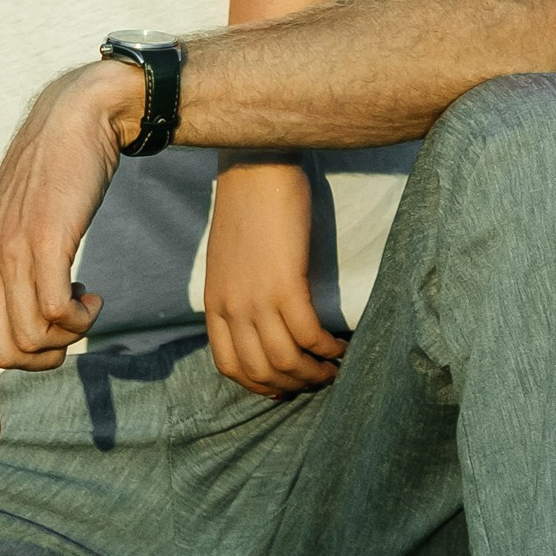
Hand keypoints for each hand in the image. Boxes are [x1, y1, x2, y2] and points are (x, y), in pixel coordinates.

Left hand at [0, 61, 124, 443]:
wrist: (78, 120)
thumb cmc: (58, 181)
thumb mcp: (25, 233)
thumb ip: (15, 277)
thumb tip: (27, 329)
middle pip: (2, 354)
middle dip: (44, 359)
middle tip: (71, 331)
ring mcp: (9, 253)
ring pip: (29, 339)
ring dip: (67, 337)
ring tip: (85, 304)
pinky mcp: (43, 242)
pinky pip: (54, 314)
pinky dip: (80, 318)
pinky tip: (92, 292)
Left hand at [204, 159, 347, 397]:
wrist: (255, 168)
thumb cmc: (248, 207)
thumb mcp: (229, 260)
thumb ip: (238, 293)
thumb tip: (263, 324)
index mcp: (215, 303)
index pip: (230, 366)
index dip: (260, 384)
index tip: (284, 386)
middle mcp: (232, 308)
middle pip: (262, 371)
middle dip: (294, 384)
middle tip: (319, 378)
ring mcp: (257, 299)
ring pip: (287, 360)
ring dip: (315, 372)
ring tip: (334, 367)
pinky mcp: (286, 284)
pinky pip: (309, 334)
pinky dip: (327, 348)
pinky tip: (340, 344)